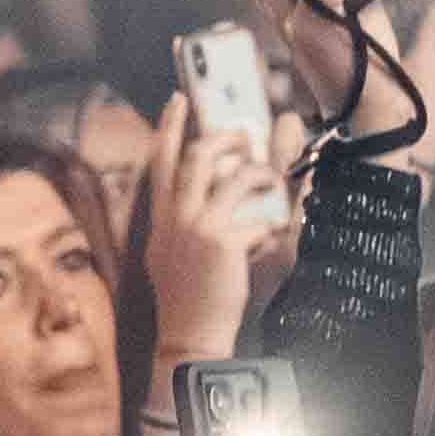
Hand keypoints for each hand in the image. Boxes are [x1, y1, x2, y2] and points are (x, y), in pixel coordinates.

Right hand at [133, 86, 271, 359]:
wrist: (189, 336)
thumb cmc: (188, 299)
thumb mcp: (174, 255)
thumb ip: (187, 222)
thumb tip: (216, 194)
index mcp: (161, 220)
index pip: (159, 162)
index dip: (169, 127)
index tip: (178, 99)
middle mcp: (175, 219)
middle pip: (198, 156)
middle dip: (226, 137)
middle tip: (246, 134)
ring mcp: (197, 229)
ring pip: (234, 179)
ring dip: (260, 175)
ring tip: (272, 180)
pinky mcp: (223, 243)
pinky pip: (259, 219)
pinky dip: (273, 227)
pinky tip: (275, 238)